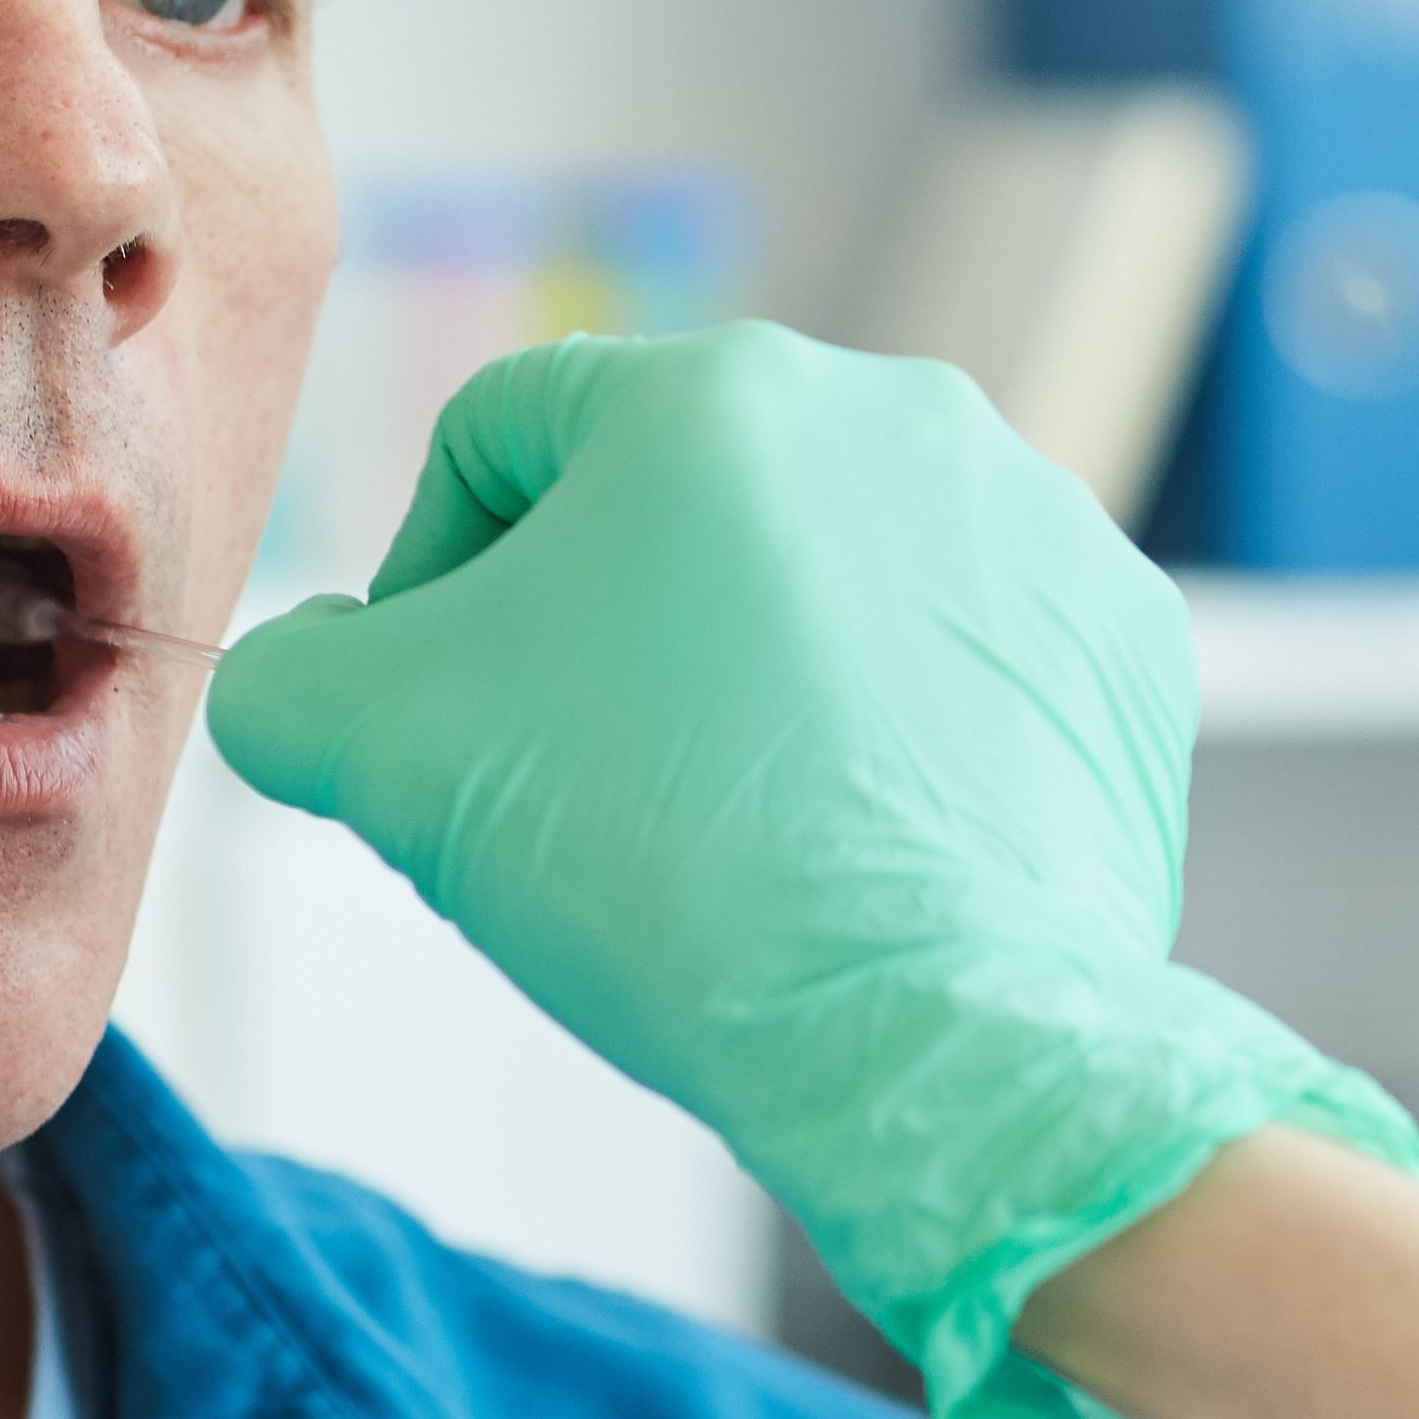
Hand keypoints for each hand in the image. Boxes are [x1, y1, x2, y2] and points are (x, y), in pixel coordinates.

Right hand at [208, 326, 1418, 1418]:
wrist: (924, 1029)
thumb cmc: (657, 862)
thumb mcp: (377, 747)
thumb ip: (294, 676)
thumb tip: (309, 677)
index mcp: (711, 390)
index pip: (502, 436)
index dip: (432, 575)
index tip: (441, 713)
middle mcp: (896, 411)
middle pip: (679, 507)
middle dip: (604, 634)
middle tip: (573, 790)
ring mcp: (1035, 526)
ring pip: (827, 582)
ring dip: (755, 679)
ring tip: (727, 831)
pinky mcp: (1124, 647)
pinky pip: (963, 667)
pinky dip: (898, 738)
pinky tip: (858, 847)